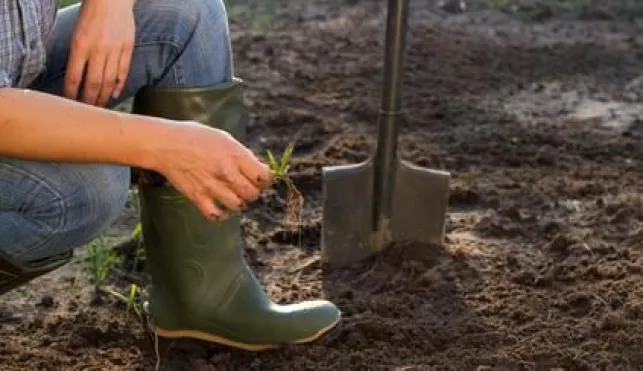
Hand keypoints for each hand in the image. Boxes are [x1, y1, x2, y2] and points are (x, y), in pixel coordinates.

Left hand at [65, 0, 134, 106]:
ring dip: (103, 96)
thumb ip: (77, 54)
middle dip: (89, 100)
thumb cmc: (90, 14)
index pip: (73, 76)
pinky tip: (114, 94)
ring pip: (108, 80)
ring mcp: (115, 50)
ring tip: (100, 107)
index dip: (71, 93)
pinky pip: (123, 71)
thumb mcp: (76, 32)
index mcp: (80, 44)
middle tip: (87, 111)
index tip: (70, 103)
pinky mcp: (128, 48)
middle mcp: (98, 49)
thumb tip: (76, 78)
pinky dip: (118, 85)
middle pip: (93, 83)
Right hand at [154, 122, 271, 219]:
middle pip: (252, 194)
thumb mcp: (224, 138)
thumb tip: (260, 169)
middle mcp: (225, 171)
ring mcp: (211, 185)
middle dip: (253, 192)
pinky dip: (220, 214)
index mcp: (235, 154)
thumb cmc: (195, 137)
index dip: (265, 179)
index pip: (263, 176)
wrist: (165, 144)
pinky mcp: (197, 196)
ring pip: (237, 206)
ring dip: (238, 203)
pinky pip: (215, 215)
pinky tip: (219, 207)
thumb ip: (242, 154)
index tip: (260, 178)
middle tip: (245, 188)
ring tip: (232, 196)